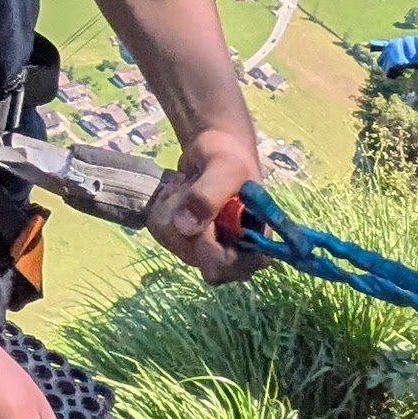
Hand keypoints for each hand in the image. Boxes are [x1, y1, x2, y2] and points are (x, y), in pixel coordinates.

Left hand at [146, 122, 261, 282]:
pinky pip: (160, 231)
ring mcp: (206, 250)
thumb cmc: (228, 158)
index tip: (209, 218)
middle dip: (189, 222)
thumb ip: (210, 194)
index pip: (230, 268)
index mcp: (257, 243)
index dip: (211, 247)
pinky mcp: (185, 241)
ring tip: (188, 187)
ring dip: (174, 209)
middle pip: (197, 259)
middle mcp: (232, 254)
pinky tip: (178, 193)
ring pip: (174, 242)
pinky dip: (163, 207)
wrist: (211, 150)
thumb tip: (186, 228)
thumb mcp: (224, 167)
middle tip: (195, 192)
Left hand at [376, 31, 417, 75]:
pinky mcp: (400, 60)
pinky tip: (402, 74)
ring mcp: (396, 52)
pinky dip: (394, 75)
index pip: (381, 43)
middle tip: (396, 71)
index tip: (363, 45)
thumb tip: (403, 56)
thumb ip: (405, 48)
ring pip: (385, 66)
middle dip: (386, 67)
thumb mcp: (413, 45)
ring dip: (391, 72)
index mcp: (397, 42)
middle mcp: (394, 46)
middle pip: (381, 59)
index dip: (372, 45)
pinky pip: (391, 71)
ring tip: (401, 73)